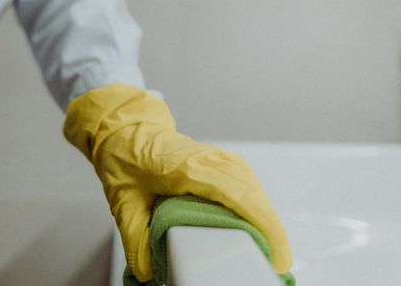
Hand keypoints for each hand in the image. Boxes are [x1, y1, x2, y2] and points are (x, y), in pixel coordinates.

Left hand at [63, 84, 291, 281]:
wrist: (124, 129)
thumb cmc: (124, 159)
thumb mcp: (123, 202)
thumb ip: (136, 239)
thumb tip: (150, 271)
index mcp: (184, 166)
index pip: (234, 192)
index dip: (260, 221)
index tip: (274, 251)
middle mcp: (207, 158)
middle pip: (251, 191)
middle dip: (270, 227)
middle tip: (277, 262)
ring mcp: (217, 156)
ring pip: (253, 186)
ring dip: (266, 216)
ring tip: (270, 249)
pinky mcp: (221, 160)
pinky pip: (248, 182)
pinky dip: (257, 204)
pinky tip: (258, 225)